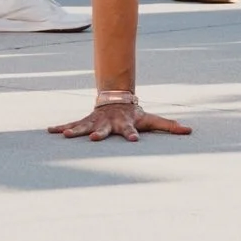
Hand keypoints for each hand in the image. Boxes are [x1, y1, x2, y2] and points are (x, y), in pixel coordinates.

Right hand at [49, 100, 191, 142]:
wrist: (116, 99)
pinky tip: (50, 131)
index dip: (133, 135)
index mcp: (125, 124)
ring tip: (65, 136)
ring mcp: (95, 121)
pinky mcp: (85, 121)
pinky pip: (72, 125)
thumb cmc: (135, 114)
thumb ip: (169, 126)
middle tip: (94, 139)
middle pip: (104, 129)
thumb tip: (190, 130)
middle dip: (99, 134)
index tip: (134, 140)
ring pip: (84, 126)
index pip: (131, 130)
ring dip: (75, 131)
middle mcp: (109, 123)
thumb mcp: (151, 120)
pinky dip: (61, 128)